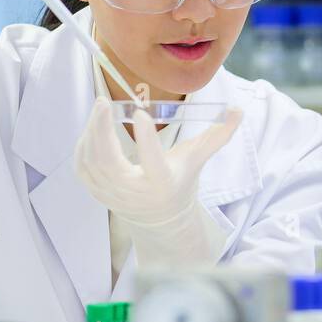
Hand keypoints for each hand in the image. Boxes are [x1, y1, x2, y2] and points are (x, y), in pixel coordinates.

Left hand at [74, 99, 244, 266]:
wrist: (161, 219)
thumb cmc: (180, 181)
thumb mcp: (198, 160)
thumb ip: (217, 136)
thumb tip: (238, 111)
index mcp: (162, 181)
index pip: (153, 160)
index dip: (146, 138)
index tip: (138, 113)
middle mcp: (136, 191)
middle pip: (110, 162)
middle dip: (102, 130)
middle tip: (103, 103)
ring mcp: (113, 195)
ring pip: (93, 162)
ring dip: (92, 133)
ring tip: (99, 110)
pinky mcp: (98, 193)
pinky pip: (83, 167)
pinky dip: (84, 145)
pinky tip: (91, 129)